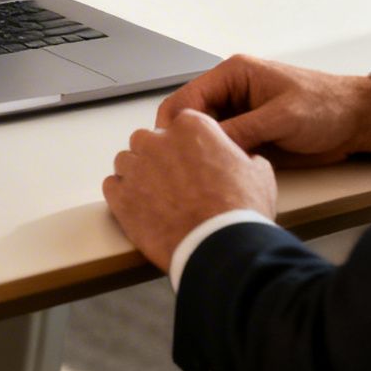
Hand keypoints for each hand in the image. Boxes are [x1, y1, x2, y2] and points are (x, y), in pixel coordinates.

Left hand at [103, 111, 275, 269]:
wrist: (219, 246)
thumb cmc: (239, 210)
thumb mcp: (258, 173)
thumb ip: (242, 156)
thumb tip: (243, 160)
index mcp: (192, 126)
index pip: (181, 124)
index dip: (187, 145)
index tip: (192, 160)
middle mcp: (158, 140)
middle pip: (148, 140)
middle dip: (159, 156)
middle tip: (175, 181)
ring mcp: (136, 167)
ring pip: (126, 160)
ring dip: (138, 174)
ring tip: (156, 197)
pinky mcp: (120, 196)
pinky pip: (112, 185)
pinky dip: (123, 195)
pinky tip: (140, 208)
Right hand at [156, 55, 370, 166]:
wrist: (357, 122)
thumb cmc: (326, 106)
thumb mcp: (282, 116)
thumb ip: (244, 129)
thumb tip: (209, 146)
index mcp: (234, 74)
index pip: (188, 96)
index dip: (175, 123)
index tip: (171, 150)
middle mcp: (231, 94)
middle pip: (191, 118)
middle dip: (185, 141)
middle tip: (181, 169)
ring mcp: (239, 116)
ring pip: (204, 137)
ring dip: (202, 154)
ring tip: (197, 176)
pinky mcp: (249, 136)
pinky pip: (223, 150)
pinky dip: (219, 162)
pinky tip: (218, 177)